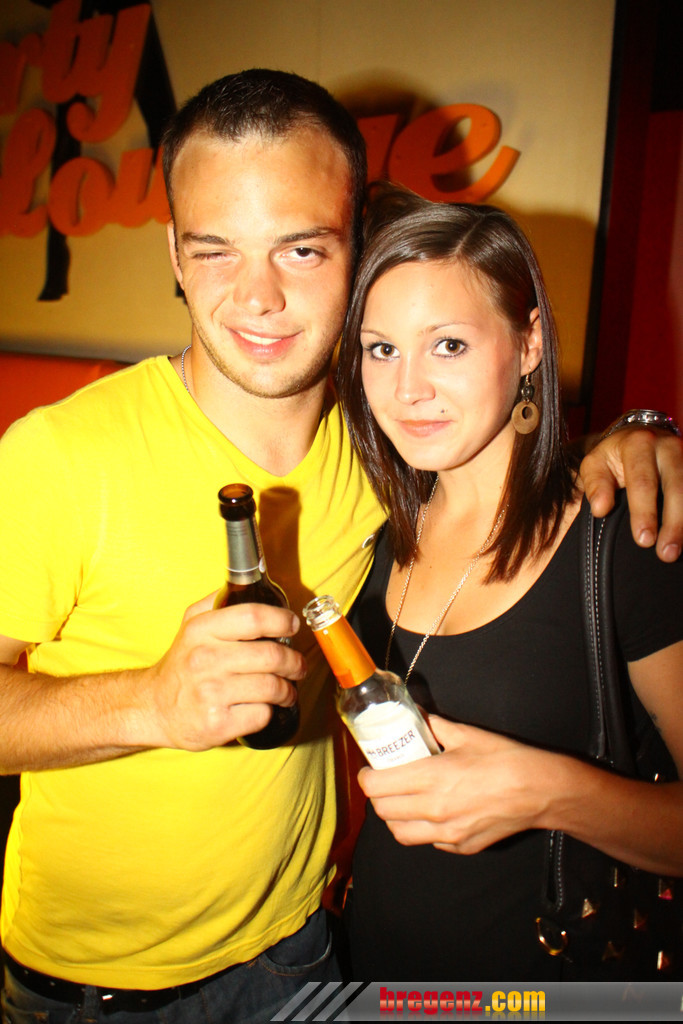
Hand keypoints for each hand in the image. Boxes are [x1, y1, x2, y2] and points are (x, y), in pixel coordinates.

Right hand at [143, 593, 304, 750]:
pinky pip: (262, 714)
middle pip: (271, 655)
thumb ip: (216, 602)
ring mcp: (211, 693)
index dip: (281, 620)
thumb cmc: (181, 665)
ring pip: (272, 687)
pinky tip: (264, 708)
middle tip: (297, 665)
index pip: (253, 617)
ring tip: (286, 690)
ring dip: (287, 690)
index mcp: (201, 630)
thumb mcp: (190, 625)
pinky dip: (270, 712)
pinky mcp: (217, 724)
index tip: (292, 625)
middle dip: (294, 661)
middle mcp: (205, 660)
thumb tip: (249, 586)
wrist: (153, 708)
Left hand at [358, 716, 552, 853]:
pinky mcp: (461, 846)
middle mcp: (433, 809)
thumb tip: (418, 715)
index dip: (367, 778)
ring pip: (400, 833)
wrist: (539, 790)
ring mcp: (446, 833)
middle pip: (383, 811)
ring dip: (395, 817)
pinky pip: (428, 841)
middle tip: (384, 783)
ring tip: (403, 802)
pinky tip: (432, 814)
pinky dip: (422, 829)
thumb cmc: (503, 758)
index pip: (377, 787)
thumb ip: (435, 725)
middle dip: (378, 796)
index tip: (370, 770)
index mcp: (430, 778)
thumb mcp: (466, 734)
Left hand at [580, 428, 682, 561]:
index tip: (644, 540)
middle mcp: (668, 447)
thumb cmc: (615, 456)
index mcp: (638, 444)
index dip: (644, 512)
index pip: (643, 481)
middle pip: (676, 487)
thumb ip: (595, 485)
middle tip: (666, 553)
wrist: (640, 433)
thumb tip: (600, 508)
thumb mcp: (596, 464)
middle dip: (673, 523)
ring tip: (677, 551)